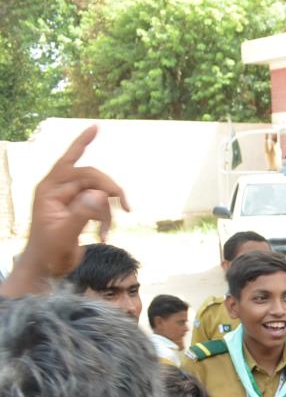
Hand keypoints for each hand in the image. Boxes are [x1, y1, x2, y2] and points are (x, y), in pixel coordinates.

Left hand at [4, 126, 129, 296]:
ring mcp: (69, 199)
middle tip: (126, 206)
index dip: (84, 145)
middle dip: (110, 191)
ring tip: (107, 232)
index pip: (76, 167)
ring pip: (99, 193)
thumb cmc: (50, 252)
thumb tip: (100, 195)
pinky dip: (106, 219)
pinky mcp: (78, 210)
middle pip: (92, 177)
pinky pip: (99, 206)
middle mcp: (58, 190)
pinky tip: (105, 234)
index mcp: (49, 190)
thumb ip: (82, 212)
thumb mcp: (65, 233)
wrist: (48, 269)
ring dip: (107, 212)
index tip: (96, 127)